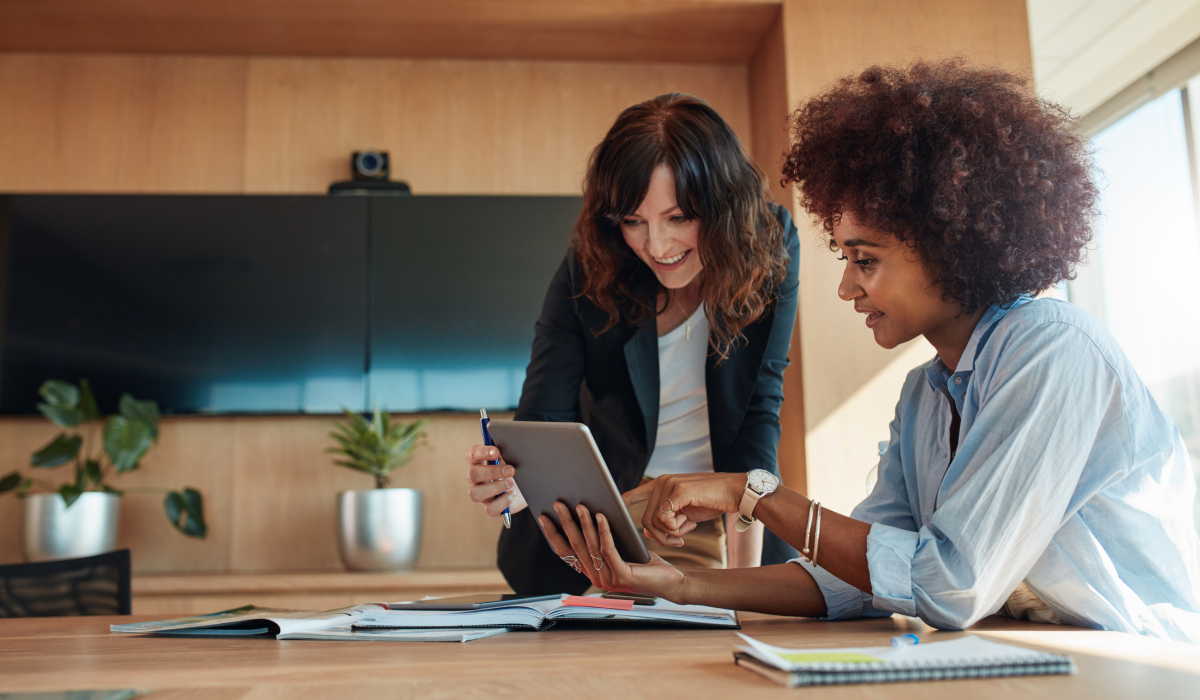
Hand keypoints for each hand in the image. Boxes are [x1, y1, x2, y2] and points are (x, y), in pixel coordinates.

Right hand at [464, 444, 527, 516]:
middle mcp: (477, 479)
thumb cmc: (519, 468)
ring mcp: (483, 494)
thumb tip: (510, 442)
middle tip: (511, 470)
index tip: (496, 451)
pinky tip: (512, 495)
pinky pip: (490, 509)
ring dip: (495, 487)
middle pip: (473, 475)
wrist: (531, 486)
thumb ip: (508, 448)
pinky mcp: (492, 507)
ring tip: (512, 483)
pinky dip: (502, 502)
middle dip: (492, 472)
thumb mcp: (514, 456)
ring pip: (475, 494)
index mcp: (480, 462)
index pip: (472, 455)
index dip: (482, 453)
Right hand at [538, 502, 683, 596]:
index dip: (554, 535)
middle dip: (565, 523)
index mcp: (592, 571)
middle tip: (558, 504)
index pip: (566, 552)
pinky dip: (603, 530)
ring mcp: (608, 578)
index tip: (544, 517)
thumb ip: (603, 540)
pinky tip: (601, 516)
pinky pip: (608, 548)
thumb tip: (589, 512)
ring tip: (579, 505)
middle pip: (576, 546)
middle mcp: (596, 576)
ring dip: (583, 523)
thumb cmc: (645, 563)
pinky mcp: (622, 575)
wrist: (671, 581)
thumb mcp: (620, 548)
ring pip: (591, 545)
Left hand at [624, 472, 745, 547]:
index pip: (634, 493)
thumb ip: (667, 518)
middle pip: (644, 518)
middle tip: (676, 541)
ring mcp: (669, 484)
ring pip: (653, 521)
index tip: (609, 511)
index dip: (622, 503)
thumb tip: (646, 531)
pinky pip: (665, 519)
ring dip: (668, 535)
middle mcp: (662, 482)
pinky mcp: (678, 491)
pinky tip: (688, 528)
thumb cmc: (712, 501)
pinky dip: (675, 529)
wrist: (734, 492)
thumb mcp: (686, 512)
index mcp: (662, 484)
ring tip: (683, 534)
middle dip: (658, 536)